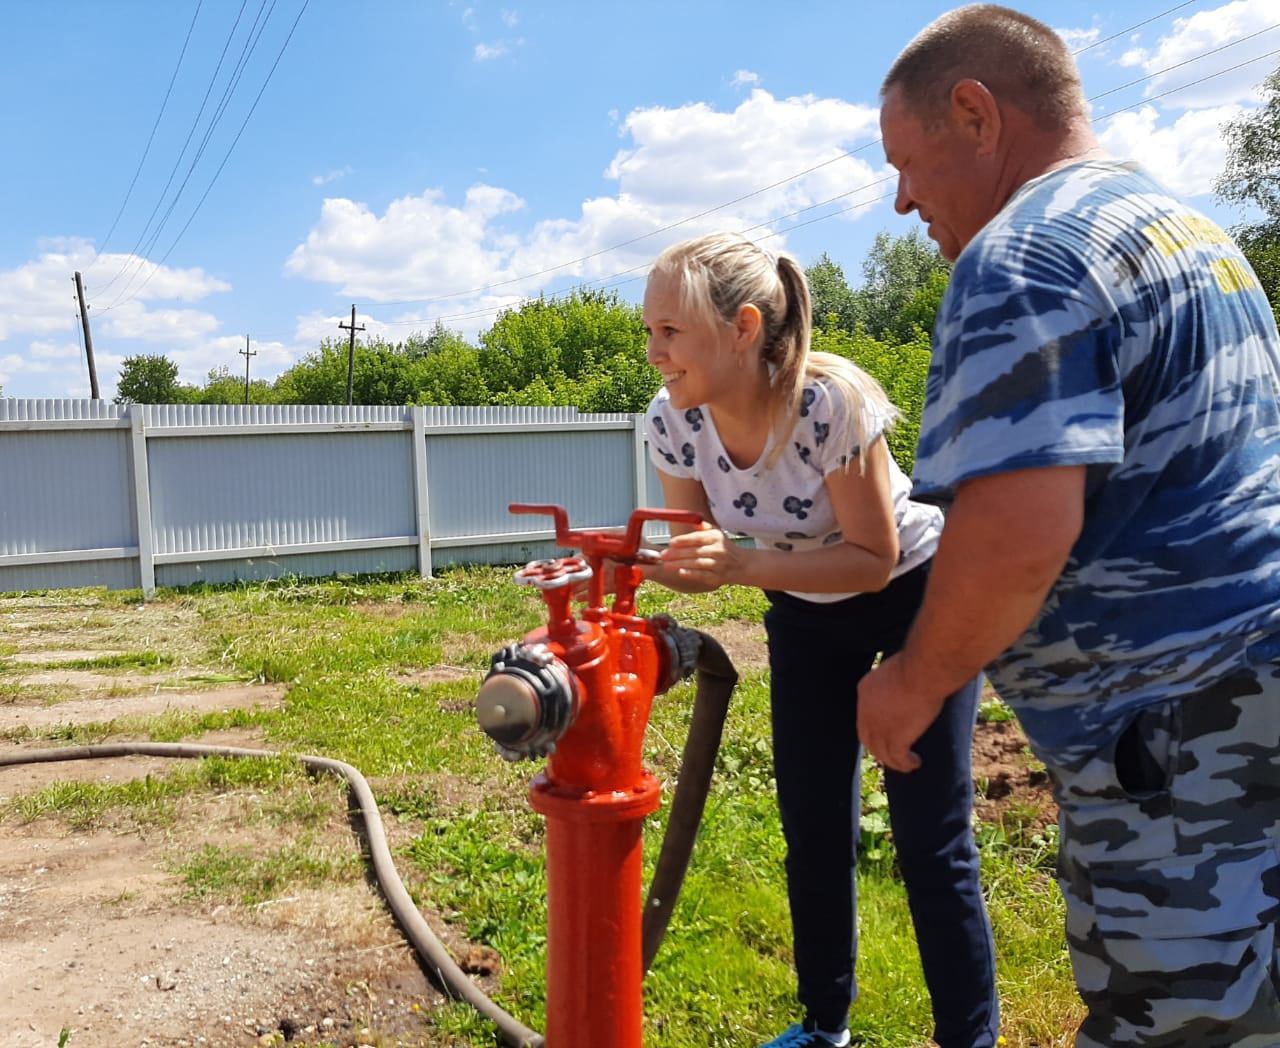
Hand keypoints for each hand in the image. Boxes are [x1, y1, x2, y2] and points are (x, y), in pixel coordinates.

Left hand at [660, 524, 742, 588]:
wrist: (742, 565)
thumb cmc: (724, 547)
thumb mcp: (716, 533)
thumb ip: (702, 527)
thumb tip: (689, 518)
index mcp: (716, 538)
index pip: (698, 538)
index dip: (684, 540)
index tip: (671, 542)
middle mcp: (718, 550)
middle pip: (695, 551)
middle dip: (677, 553)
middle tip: (663, 555)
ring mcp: (718, 565)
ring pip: (697, 564)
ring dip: (680, 564)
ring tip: (667, 565)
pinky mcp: (717, 578)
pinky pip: (702, 575)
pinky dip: (691, 574)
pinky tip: (680, 572)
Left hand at [857, 653, 945, 773]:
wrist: (921, 673)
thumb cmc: (915, 665)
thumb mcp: (896, 669)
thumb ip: (895, 681)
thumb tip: (906, 684)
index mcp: (865, 690)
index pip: (864, 715)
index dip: (874, 727)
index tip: (886, 732)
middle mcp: (866, 711)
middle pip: (868, 738)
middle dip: (879, 748)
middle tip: (892, 753)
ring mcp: (879, 727)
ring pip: (881, 752)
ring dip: (893, 760)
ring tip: (906, 763)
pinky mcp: (895, 739)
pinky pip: (898, 759)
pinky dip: (906, 764)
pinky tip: (915, 763)